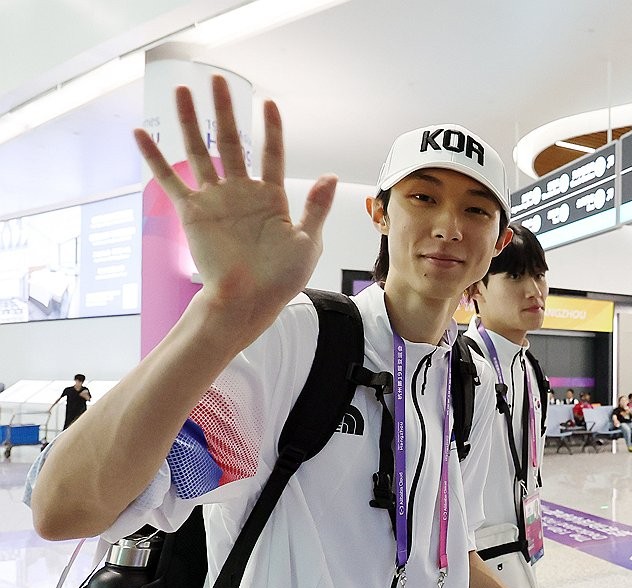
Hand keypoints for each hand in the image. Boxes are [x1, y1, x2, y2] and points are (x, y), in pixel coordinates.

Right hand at [133, 75, 336, 346]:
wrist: (248, 301)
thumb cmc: (281, 279)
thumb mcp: (308, 242)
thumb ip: (316, 207)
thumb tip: (329, 176)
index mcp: (270, 198)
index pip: (271, 154)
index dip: (271, 129)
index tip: (269, 104)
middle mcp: (240, 193)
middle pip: (230, 142)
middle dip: (224, 111)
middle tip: (217, 80)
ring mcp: (215, 201)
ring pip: (198, 152)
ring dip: (189, 122)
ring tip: (181, 91)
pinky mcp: (192, 213)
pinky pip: (170, 180)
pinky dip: (154, 157)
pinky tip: (141, 132)